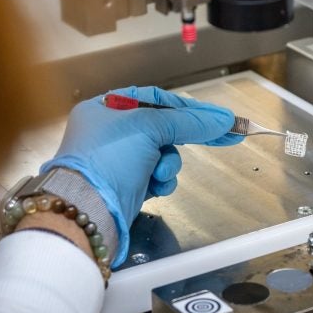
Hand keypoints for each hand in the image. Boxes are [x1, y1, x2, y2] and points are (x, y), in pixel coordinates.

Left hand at [41, 86, 238, 265]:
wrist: (86, 212)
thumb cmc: (108, 160)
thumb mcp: (149, 129)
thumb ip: (187, 122)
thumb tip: (223, 119)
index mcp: (106, 108)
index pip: (156, 101)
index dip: (189, 108)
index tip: (219, 117)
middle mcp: (109, 133)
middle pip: (162, 128)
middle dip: (185, 137)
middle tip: (227, 138)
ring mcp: (117, 161)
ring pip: (162, 154)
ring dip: (169, 163)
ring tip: (160, 172)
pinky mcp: (125, 186)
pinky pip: (155, 176)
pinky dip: (161, 181)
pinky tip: (156, 186)